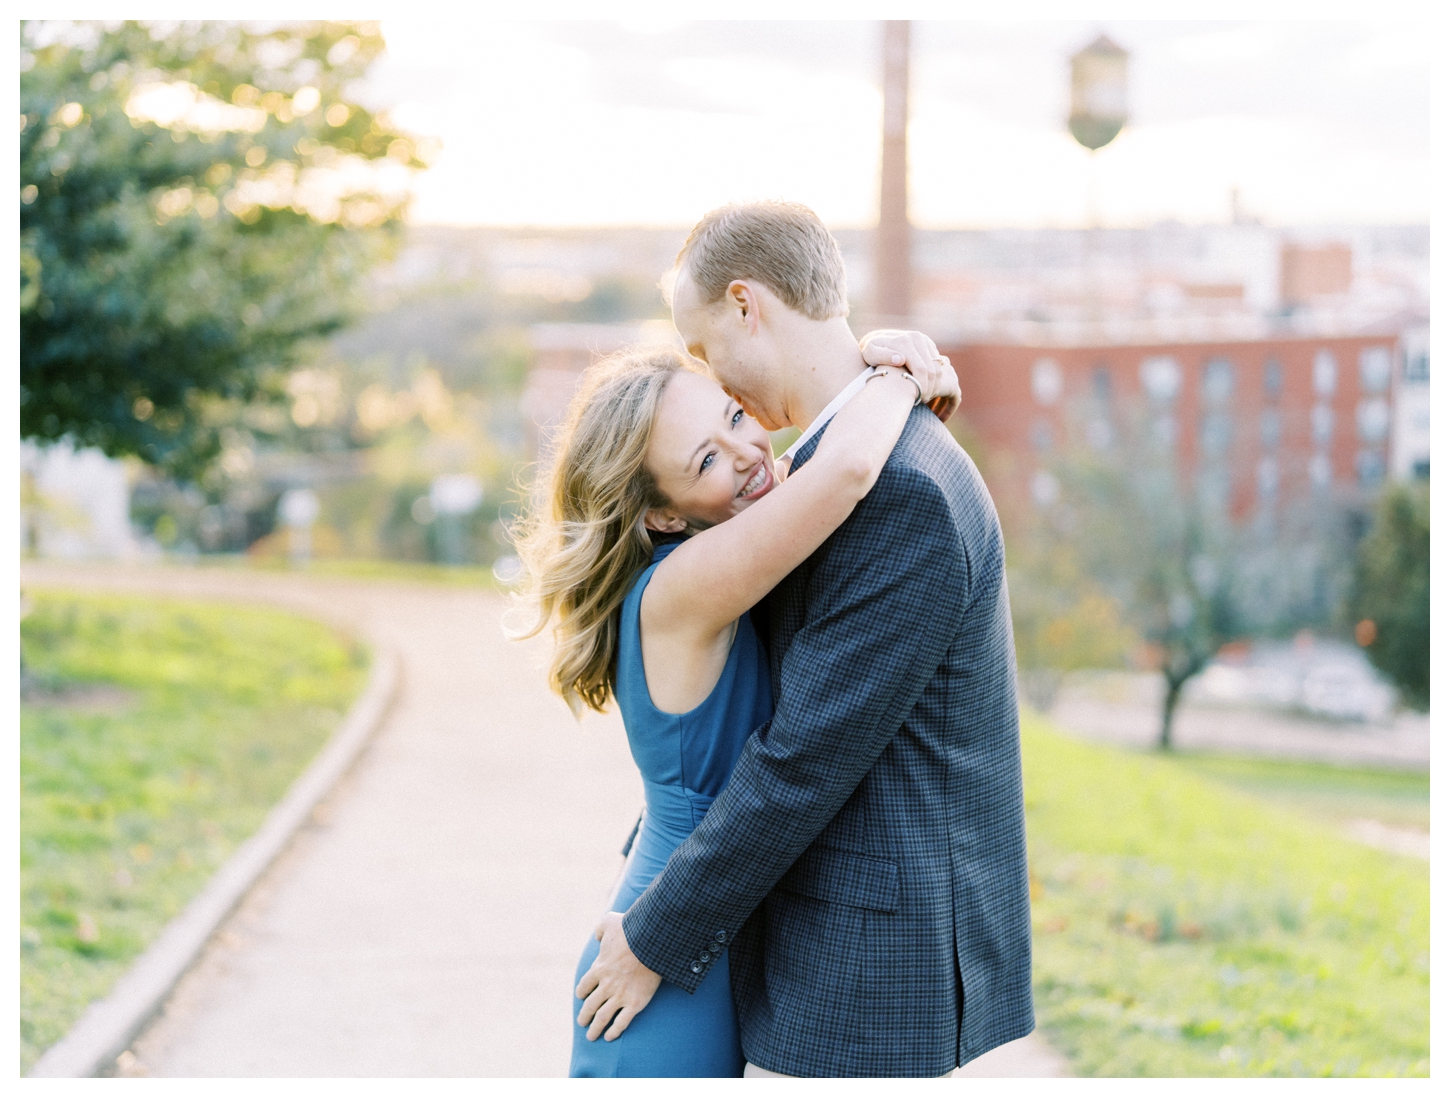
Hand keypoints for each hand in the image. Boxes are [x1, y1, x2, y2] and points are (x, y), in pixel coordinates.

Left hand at [574, 911, 661, 1041]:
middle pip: (590, 1006)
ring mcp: (620, 996)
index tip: (581, 998)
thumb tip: (598, 936)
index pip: (584, 986)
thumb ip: (600, 929)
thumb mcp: (609, 922)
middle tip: (582, 1023)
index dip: (581, 993)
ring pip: (602, 1017)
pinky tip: (610, 1037)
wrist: (651, 941)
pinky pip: (622, 1022)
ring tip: (591, 1036)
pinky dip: (614, 1031)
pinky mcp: (635, 1003)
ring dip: (595, 1028)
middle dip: (584, 1016)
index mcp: (598, 968)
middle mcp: (606, 985)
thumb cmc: (631, 929)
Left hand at [859, 329, 959, 422]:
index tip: (916, 400)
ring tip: (924, 396)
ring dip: (935, 384)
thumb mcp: (869, 354)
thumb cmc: (868, 353)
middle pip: (933, 370)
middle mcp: (916, 337)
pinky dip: (935, 377)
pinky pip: (938, 364)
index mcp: (904, 341)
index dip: (922, 387)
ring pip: (939, 367)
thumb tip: (900, 359)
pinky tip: (926, 387)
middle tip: (922, 400)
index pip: (922, 370)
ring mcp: (924, 339)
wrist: (875, 341)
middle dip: (930, 388)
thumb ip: (882, 356)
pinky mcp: (928, 343)